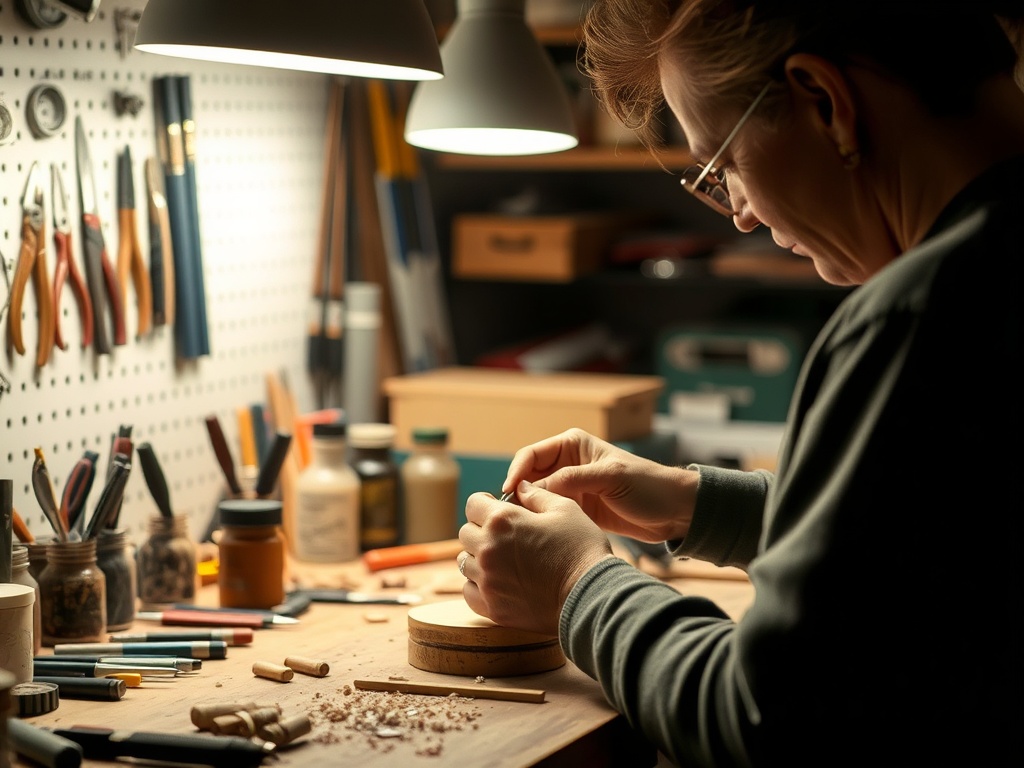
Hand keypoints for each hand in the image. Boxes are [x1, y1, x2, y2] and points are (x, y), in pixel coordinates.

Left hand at [459, 481, 613, 635]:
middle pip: (466, 533)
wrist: (591, 597)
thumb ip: (536, 495)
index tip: (496, 511)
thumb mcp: (565, 509)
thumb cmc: (581, 549)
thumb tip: (519, 487)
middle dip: (481, 530)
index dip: (485, 504)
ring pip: (465, 562)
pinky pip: (469, 590)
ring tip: (503, 561)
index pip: (473, 504)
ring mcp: (487, 581)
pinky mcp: (492, 607)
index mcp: (502, 520)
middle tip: (504, 537)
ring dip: (480, 558)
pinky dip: (479, 585)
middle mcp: (488, 549)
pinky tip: (498, 582)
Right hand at [502, 428, 697, 543]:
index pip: (531, 455)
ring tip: (519, 529)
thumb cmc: (648, 486)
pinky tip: (536, 535)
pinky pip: (551, 513)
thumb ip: (573, 480)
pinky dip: (543, 522)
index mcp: (572, 445)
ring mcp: (572, 488)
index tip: (507, 493)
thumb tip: (532, 488)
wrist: (675, 511)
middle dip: (518, 495)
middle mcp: (567, 464)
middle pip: (529, 478)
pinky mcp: (578, 509)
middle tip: (508, 517)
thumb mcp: (610, 477)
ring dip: (529, 510)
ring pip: (537, 498)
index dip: (515, 473)